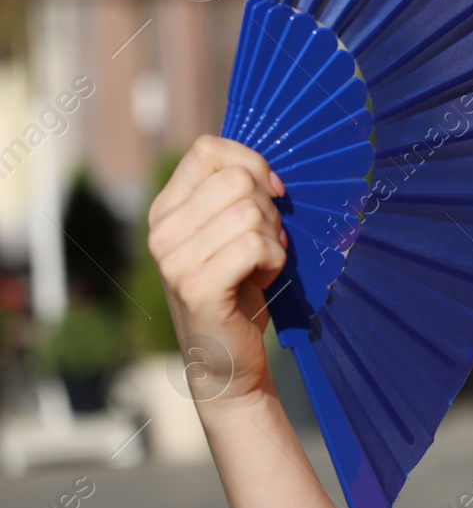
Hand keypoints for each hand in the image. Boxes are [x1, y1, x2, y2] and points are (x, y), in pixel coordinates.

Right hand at [147, 135, 287, 407]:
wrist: (227, 359)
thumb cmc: (240, 288)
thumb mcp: (232, 232)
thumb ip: (237, 194)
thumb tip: (265, 168)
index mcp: (166, 209)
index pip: (207, 149)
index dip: (251, 163)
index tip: (271, 193)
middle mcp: (162, 231)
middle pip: (238, 179)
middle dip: (269, 207)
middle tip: (266, 241)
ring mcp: (174, 260)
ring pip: (251, 212)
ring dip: (274, 238)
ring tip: (263, 263)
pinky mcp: (197, 287)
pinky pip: (256, 245)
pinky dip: (275, 259)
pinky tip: (265, 278)